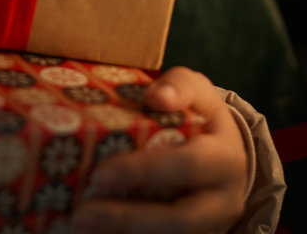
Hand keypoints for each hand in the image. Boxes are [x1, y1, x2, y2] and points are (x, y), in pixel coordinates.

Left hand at [73, 67, 250, 233]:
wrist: (220, 154)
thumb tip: (157, 96)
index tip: (101, 174)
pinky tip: (95, 233)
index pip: (190, 166)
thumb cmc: (200, 117)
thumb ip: (180, 86)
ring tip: (80, 225)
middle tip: (83, 215)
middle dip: (129, 219)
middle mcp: (223, 201)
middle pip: (181, 221)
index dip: (146, 171)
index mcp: (226, 159)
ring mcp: (209, 227)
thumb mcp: (197, 93)